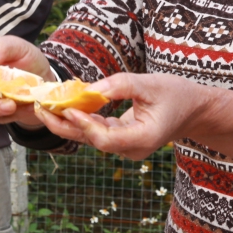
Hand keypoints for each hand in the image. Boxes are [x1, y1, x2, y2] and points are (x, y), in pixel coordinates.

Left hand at [36, 72, 232, 168]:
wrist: (193, 109)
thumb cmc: (176, 94)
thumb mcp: (151, 84)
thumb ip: (123, 85)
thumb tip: (92, 87)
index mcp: (143, 139)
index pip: (106, 138)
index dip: (85, 126)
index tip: (68, 109)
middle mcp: (131, 148)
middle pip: (91, 141)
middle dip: (63, 125)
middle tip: (39, 108)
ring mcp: (124, 146)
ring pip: (89, 138)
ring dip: (65, 122)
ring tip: (42, 105)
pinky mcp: (119, 138)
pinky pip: (94, 131)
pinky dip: (78, 118)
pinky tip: (61, 104)